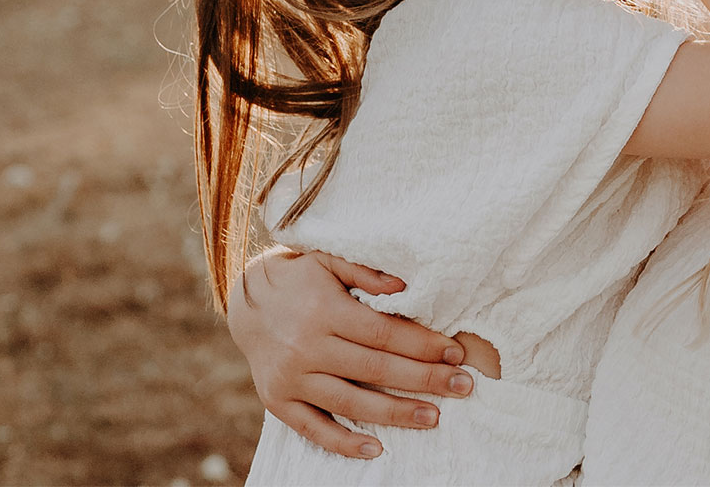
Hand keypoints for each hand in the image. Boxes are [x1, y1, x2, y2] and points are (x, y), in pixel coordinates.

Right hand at [228, 249, 470, 458]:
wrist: (245, 301)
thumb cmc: (300, 279)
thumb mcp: (329, 260)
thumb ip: (366, 272)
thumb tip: (405, 286)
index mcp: (324, 311)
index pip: (384, 333)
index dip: (423, 345)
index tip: (456, 352)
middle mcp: (307, 347)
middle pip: (375, 370)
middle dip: (424, 380)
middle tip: (463, 386)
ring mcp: (291, 378)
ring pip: (351, 403)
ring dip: (395, 413)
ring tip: (433, 418)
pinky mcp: (278, 402)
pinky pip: (313, 429)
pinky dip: (344, 443)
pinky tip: (376, 449)